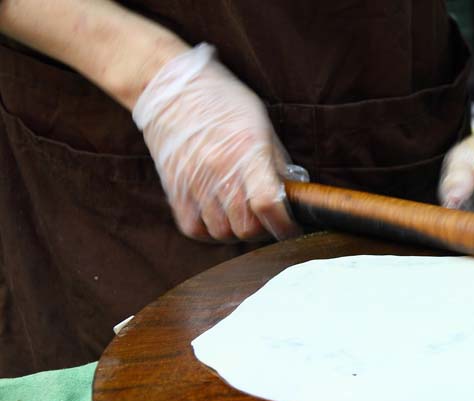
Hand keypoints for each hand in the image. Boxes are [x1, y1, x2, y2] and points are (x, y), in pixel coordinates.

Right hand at [133, 43, 300, 240]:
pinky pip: (194, 228)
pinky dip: (209, 230)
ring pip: (222, 232)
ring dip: (236, 230)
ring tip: (241, 214)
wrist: (171, 88)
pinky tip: (218, 216)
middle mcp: (219, 169)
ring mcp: (193, 181)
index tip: (291, 228)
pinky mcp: (174, 189)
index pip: (268, 203)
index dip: (284, 225)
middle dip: (262, 229)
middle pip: (245, 227)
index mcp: (247, 151)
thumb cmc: (223, 102)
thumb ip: (278, 163)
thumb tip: (295, 194)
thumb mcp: (262, 125)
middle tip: (265, 218)